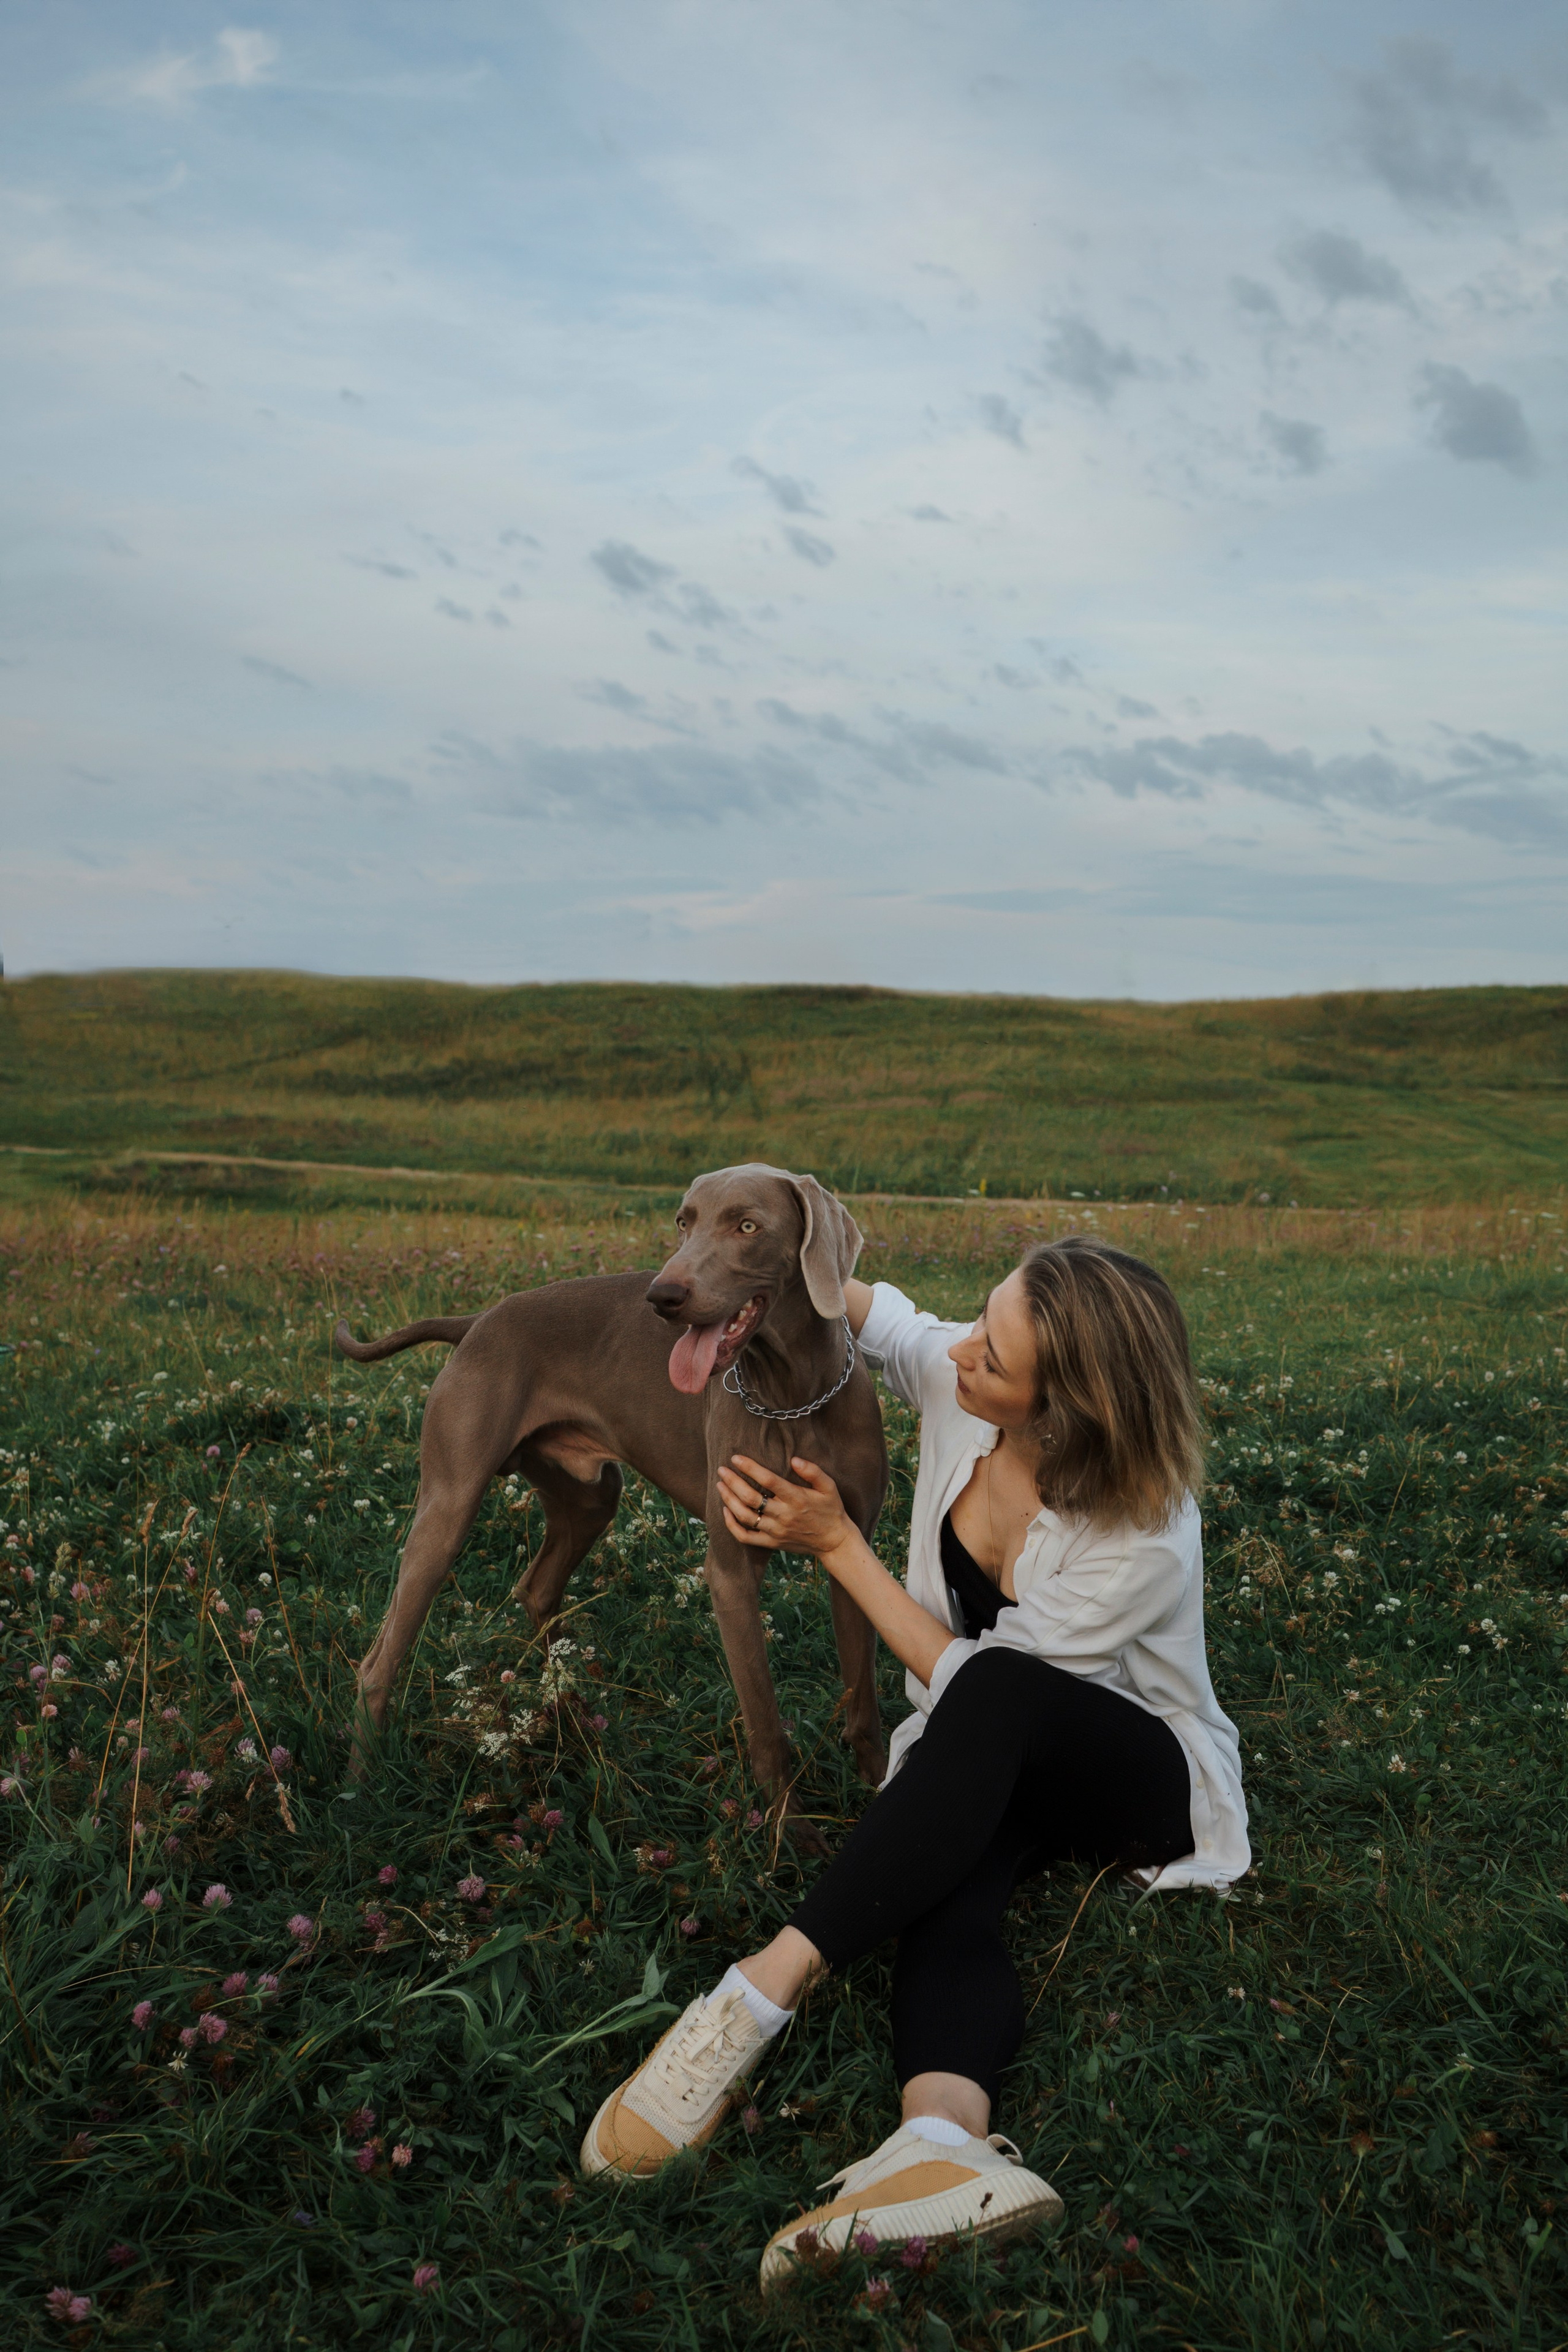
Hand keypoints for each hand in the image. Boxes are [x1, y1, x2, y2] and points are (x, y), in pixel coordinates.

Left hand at [717, 1455, 853, 1562]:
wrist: (834, 1541)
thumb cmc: (831, 1509)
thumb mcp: (829, 1487)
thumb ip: (813, 1471)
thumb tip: (794, 1459)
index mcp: (797, 1498)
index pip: (768, 1480)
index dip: (750, 1468)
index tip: (735, 1458)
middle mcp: (784, 1515)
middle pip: (751, 1498)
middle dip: (733, 1482)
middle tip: (722, 1470)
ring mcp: (775, 1531)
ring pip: (745, 1516)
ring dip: (729, 1500)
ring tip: (720, 1485)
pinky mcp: (771, 1543)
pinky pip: (745, 1537)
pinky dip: (732, 1525)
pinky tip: (725, 1511)